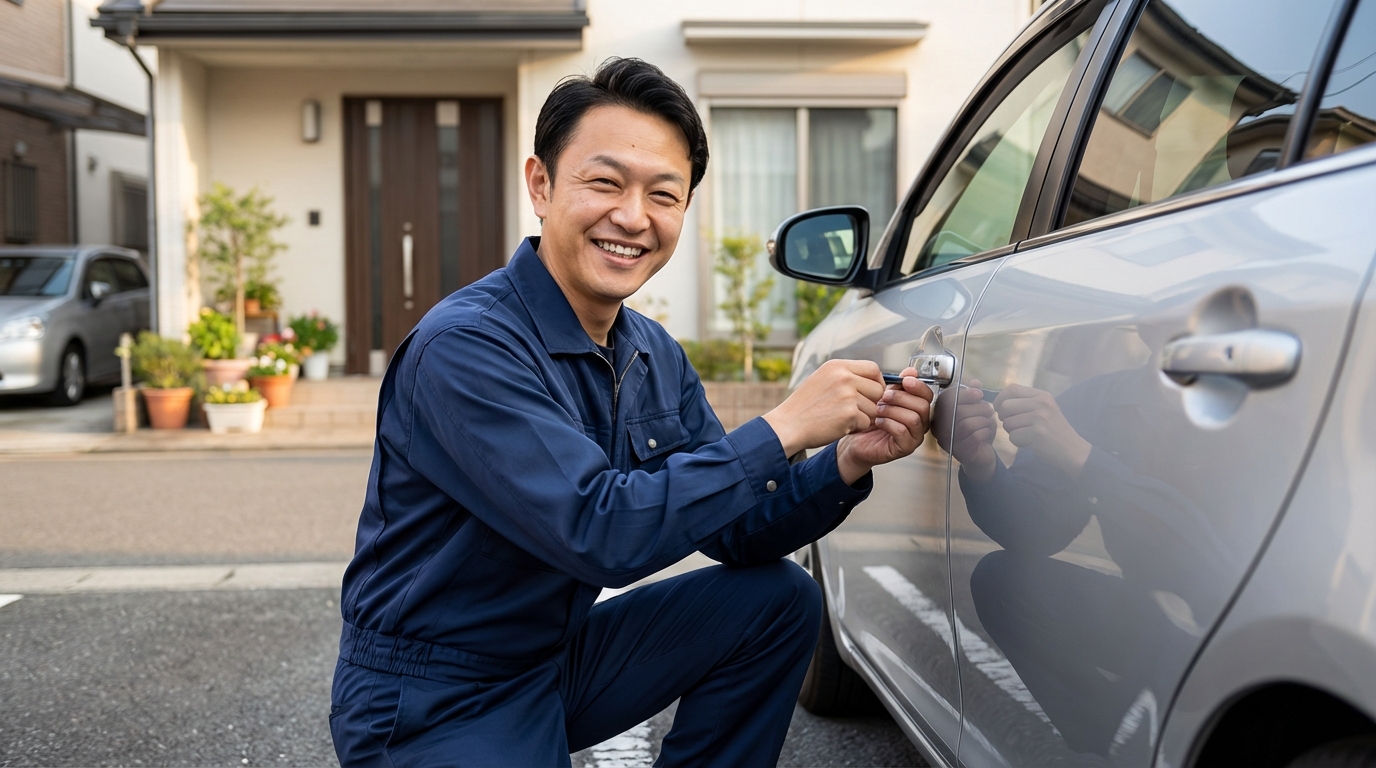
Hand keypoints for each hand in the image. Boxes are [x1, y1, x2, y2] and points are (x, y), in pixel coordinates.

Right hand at [763, 359, 885, 457]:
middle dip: (871, 402)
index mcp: (837, 366)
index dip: (877, 382)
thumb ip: (845, 376)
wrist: (788, 425)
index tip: (871, 393)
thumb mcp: (822, 380)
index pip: (873, 368)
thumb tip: (873, 380)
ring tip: (842, 418)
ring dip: (862, 417)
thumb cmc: (805, 406)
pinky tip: (838, 426)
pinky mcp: (849, 414)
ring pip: (874, 408)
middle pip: (878, 389)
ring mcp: (847, 395)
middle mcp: (844, 377)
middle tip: (856, 410)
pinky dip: (855, 428)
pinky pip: (865, 423)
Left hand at [835, 367, 933, 484]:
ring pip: (913, 418)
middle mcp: (920, 423)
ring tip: (878, 409)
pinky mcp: (904, 448)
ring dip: (893, 410)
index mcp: (917, 409)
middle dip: (901, 397)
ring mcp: (914, 437)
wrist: (855, 441)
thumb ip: (898, 385)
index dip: (918, 386)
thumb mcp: (884, 397)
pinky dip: (888, 423)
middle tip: (884, 396)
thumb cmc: (870, 419)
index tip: (904, 380)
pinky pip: (902, 432)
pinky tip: (878, 421)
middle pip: (922, 406)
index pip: (927, 395)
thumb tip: (911, 371)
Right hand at [948, 379, 998, 482]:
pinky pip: (975, 437)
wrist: (980, 456)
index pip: (946, 399)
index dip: (964, 394)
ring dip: (983, 420)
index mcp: (939, 414)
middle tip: (989, 409)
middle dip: (978, 408)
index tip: (979, 394)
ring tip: (989, 421)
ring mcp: (948, 441)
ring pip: (966, 424)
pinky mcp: (960, 452)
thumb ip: (973, 395)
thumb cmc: (976, 431)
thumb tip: (975, 382)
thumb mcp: (975, 410)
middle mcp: (939, 429)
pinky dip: (985, 432)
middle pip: (957, 411)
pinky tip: (987, 432)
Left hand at [993, 383, 1090, 478]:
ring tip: (1026, 435)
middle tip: (1014, 427)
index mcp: (1042, 395)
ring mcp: (1040, 417)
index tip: (1000, 410)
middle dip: (1004, 418)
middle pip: (1005, 406)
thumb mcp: (1044, 409)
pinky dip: (1018, 443)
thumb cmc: (1054, 431)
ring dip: (1012, 432)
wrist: (1073, 450)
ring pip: (1007, 423)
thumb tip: (999, 402)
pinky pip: (1013, 437)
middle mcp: (1041, 403)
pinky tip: (1031, 443)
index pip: (1011, 388)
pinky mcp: (1038, 433)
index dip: (1000, 399)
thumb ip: (1025, 402)